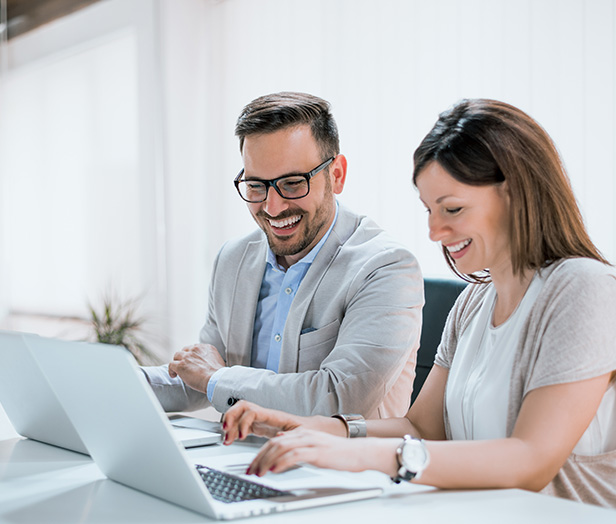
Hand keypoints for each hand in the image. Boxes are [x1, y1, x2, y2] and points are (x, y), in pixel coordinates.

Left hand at [167, 343, 224, 392]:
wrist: (216, 379)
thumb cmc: (218, 375)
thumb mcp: (218, 361)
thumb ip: (211, 359)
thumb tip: (208, 365)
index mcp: (206, 347)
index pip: (194, 348)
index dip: (191, 355)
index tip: (192, 361)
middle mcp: (196, 349)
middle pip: (184, 350)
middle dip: (183, 357)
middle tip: (184, 365)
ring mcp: (187, 356)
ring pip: (176, 355)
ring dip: (177, 362)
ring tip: (177, 370)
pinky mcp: (181, 365)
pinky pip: (171, 365)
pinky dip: (171, 370)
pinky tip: (174, 375)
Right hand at [222, 400, 304, 444]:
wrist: (310, 429)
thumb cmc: (306, 430)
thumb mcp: (300, 434)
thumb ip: (290, 436)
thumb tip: (279, 436)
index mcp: (273, 415)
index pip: (252, 411)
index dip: (243, 422)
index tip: (241, 436)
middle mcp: (264, 415)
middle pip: (241, 407)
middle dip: (230, 416)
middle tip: (225, 431)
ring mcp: (260, 420)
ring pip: (239, 415)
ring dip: (230, 425)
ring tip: (226, 439)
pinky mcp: (258, 427)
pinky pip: (241, 425)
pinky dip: (233, 431)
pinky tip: (231, 440)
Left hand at [245, 427, 399, 477]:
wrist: (358, 452)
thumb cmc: (338, 453)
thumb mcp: (314, 446)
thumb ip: (297, 443)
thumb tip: (280, 441)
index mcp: (301, 433)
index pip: (274, 441)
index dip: (260, 453)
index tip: (252, 465)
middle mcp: (303, 435)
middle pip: (274, 444)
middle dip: (259, 458)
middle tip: (250, 471)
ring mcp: (310, 442)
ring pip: (281, 448)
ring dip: (267, 461)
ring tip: (259, 473)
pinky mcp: (316, 452)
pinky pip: (295, 456)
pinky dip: (282, 463)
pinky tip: (275, 470)